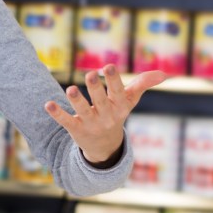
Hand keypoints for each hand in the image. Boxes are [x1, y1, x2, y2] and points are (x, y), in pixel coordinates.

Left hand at [44, 64, 166, 165]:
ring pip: (83, 111)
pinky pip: (66, 121)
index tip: (108, 66)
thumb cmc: (116, 113)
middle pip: (101, 101)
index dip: (113, 80)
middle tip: (89, 74)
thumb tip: (164, 74)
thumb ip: (142, 85)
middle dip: (95, 88)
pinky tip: (48, 104)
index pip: (118, 92)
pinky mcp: (76, 130)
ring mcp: (91, 124)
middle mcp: (107, 116)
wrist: (105, 145)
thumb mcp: (129, 100)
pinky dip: (57, 113)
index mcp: (120, 106)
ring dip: (76, 100)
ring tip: (70, 89)